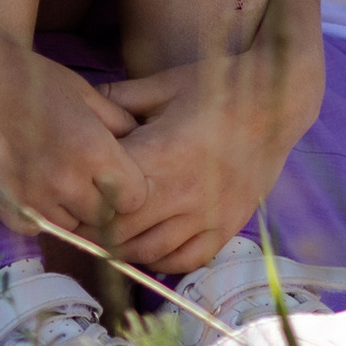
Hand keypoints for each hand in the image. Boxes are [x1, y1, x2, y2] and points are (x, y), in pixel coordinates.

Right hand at [0, 25, 147, 249]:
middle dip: (105, 204)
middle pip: (106, 220)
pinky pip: (40, 229)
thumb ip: (115, 122)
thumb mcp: (79, 89)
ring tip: (60, 181)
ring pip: (74, 229)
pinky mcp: (7, 213)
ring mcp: (35, 201)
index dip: (131, 188)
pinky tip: (34, 187)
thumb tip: (142, 144)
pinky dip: (43, 216)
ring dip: (74, 212)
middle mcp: (66, 181)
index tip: (121, 176)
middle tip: (91, 182)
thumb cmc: (23, 76)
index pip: (135, 198)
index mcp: (91, 149)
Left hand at [101, 26, 326, 276]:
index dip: (82, 201)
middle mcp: (183, 192)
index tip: (70, 195)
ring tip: (106, 233)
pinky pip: (186, 260)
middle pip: (121, 231)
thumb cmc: (217, 85)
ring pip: (150, 252)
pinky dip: (160, 260)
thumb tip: (79, 104)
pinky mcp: (227, 227)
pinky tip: (146, 246)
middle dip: (95, 229)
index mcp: (161, 155)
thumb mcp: (165, 84)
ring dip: (123, 248)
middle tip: (78, 219)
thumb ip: (119, 98)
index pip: (106, 196)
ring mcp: (208, 215)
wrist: (275, 101)